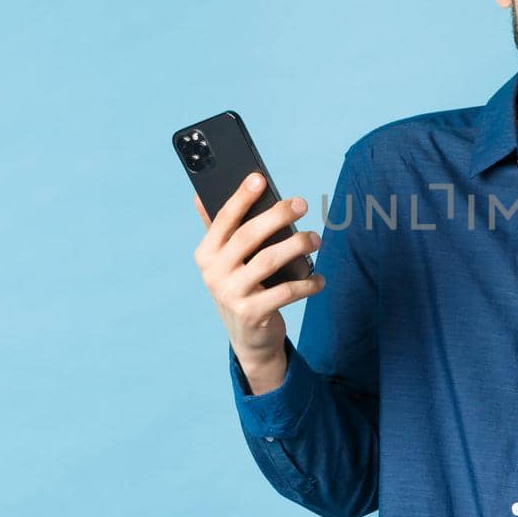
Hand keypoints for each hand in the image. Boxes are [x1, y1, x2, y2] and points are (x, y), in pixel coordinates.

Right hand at [192, 172, 325, 365]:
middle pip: (249, 236)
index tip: (259, 178)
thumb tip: (198, 195)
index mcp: (206, 254)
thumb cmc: (241, 288)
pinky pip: (285, 292)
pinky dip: (307, 284)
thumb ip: (217, 230)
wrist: (248, 338)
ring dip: (297, 246)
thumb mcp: (224, 262)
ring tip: (316, 239)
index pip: (223, 219)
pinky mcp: (251, 314)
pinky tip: (319, 278)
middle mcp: (214, 273)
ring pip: (269, 261)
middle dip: (277, 215)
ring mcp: (231, 294)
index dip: (241, 197)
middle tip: (301, 204)